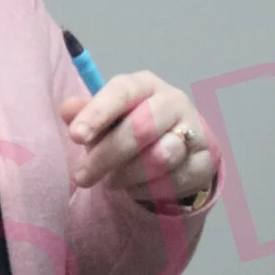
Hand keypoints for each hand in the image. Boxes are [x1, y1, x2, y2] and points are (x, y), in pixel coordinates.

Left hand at [58, 71, 218, 211]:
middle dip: (107, 156)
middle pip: (141, 128)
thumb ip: (86, 113)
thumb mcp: (105, 118)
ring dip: (128, 175)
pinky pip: (175, 180)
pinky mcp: (206, 161)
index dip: (98, 114)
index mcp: (145, 85)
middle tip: (82, 177)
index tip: (76, 137)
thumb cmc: (130, 126)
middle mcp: (174, 101)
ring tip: (112, 181)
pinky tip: (136, 187)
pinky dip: (148, 189)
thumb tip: (68, 109)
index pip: (122, 92)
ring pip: (160, 158)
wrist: (175, 147)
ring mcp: (195, 130)